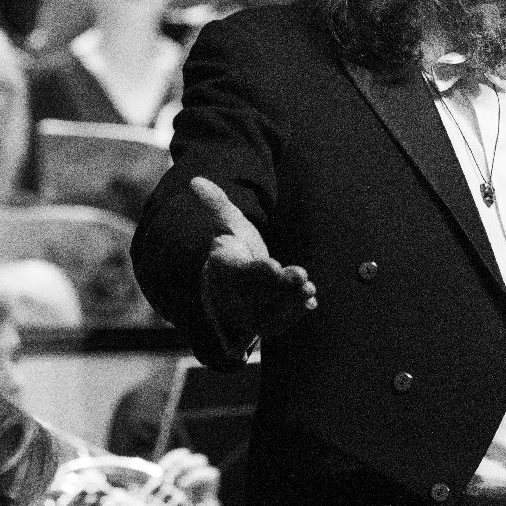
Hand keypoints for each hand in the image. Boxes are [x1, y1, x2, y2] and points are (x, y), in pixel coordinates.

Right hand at [191, 176, 315, 344]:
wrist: (230, 282)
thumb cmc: (233, 247)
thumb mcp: (227, 222)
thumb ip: (216, 202)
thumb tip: (195, 180)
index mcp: (223, 267)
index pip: (238, 271)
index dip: (256, 271)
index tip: (274, 264)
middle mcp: (230, 295)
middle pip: (256, 295)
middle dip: (279, 288)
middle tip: (303, 277)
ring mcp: (244, 313)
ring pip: (267, 314)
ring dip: (290, 303)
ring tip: (310, 290)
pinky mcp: (260, 325)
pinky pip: (276, 325)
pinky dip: (294, 315)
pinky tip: (311, 302)